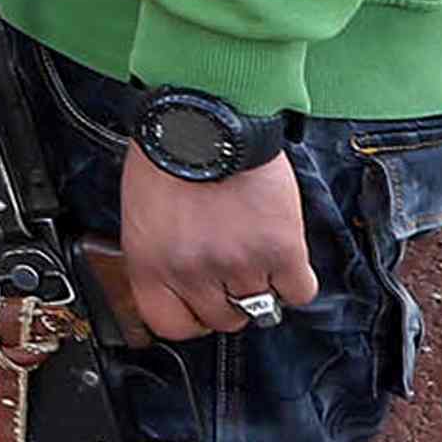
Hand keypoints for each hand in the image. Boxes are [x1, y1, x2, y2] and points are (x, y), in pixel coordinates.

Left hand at [109, 149, 319, 341]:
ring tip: (257, 247)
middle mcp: (192, 272)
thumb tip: (180, 280)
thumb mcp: (142, 212)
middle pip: (223, 319)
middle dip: (231, 297)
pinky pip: (298, 291)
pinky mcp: (280, 250)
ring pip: (262, 306)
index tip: (201, 307)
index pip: (170, 325)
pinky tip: (284, 254)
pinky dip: (296, 278)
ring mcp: (237, 264)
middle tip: (235, 267)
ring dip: (264, 282)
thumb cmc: (169, 153)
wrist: (206, 117)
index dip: (191, 318)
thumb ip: (160, 254)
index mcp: (150, 264)